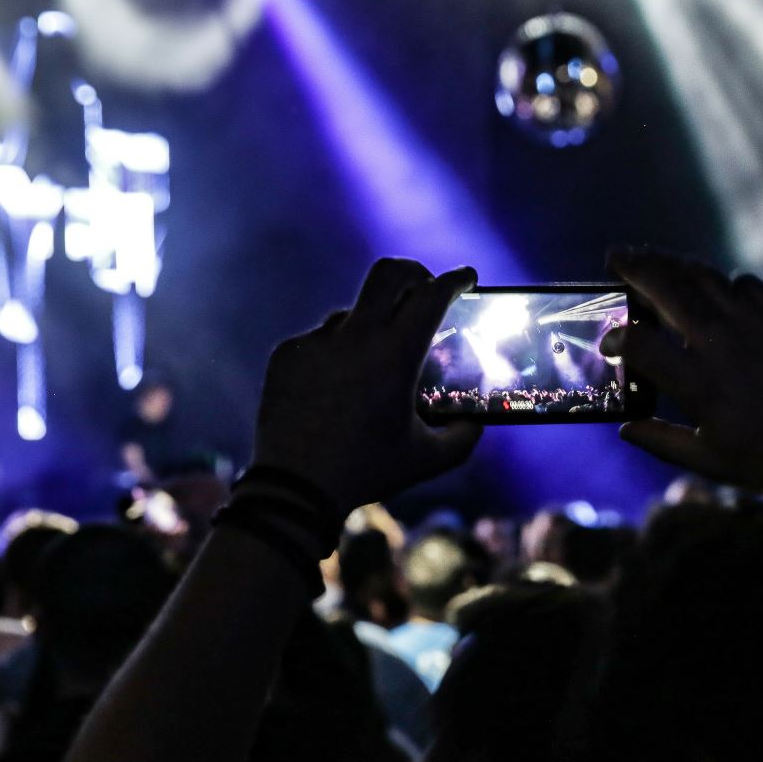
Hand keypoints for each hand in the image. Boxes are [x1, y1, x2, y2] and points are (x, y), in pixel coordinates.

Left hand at [251, 259, 483, 512]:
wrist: (295, 488)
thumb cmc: (367, 472)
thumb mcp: (427, 460)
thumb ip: (463, 438)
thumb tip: (474, 423)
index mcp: (395, 354)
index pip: (432, 295)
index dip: (456, 281)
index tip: (467, 279)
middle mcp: (355, 336)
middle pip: (389, 273)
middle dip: (414, 273)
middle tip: (425, 288)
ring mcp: (316, 341)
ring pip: (352, 313)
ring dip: (372, 326)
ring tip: (375, 365)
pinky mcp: (288, 354)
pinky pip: (320, 341)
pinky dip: (336, 355)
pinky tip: (337, 389)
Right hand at [602, 250, 762, 496]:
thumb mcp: (711, 463)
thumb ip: (663, 443)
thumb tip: (625, 428)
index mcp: (699, 385)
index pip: (639, 343)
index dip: (616, 338)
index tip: (608, 344)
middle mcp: (722, 344)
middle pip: (665, 286)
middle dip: (633, 266)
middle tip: (613, 256)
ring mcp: (754, 322)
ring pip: (702, 274)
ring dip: (672, 264)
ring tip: (653, 261)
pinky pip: (741, 282)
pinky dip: (720, 282)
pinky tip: (712, 292)